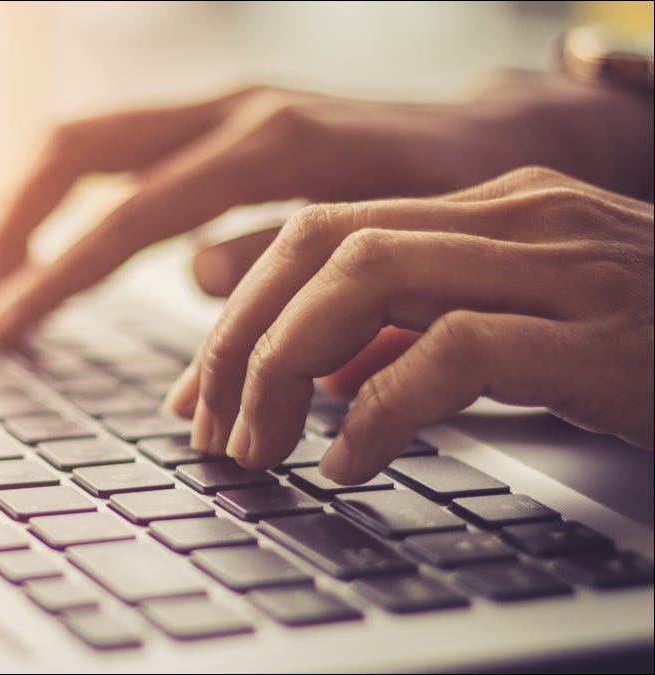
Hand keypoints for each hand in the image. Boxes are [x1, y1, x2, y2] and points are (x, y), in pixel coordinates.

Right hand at [0, 72, 653, 345]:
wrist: (502, 135)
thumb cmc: (457, 199)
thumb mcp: (388, 244)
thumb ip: (286, 260)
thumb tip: (193, 278)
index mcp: (271, 145)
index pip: (128, 215)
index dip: (57, 276)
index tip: (4, 328)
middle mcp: (233, 109)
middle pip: (76, 148)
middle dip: (16, 225)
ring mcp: (225, 106)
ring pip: (91, 139)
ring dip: (36, 208)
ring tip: (11, 282)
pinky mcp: (225, 120)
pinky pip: (126, 151)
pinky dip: (82, 201)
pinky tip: (74, 251)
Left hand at [163, 166, 654, 483]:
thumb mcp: (523, 334)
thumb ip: (420, 337)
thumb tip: (321, 376)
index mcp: (490, 207)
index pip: (321, 231)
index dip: (240, 310)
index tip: (199, 390)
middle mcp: (516, 216)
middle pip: (321, 245)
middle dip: (242, 339)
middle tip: (209, 426)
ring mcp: (560, 265)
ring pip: (366, 278)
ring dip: (286, 367)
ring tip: (259, 447)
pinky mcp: (598, 335)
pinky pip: (452, 352)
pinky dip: (380, 410)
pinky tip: (349, 465)